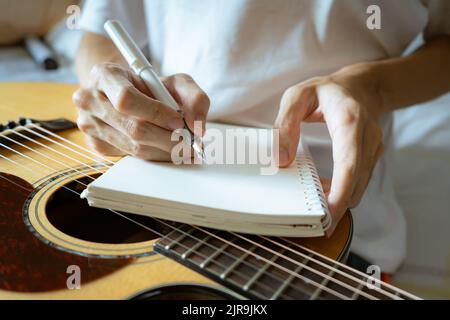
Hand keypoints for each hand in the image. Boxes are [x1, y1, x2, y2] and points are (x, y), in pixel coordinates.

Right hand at [73, 63, 208, 160]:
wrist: (127, 95)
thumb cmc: (151, 87)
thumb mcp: (176, 82)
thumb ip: (194, 97)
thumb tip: (197, 127)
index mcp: (104, 75)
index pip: (127, 99)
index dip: (155, 113)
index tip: (179, 121)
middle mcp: (90, 99)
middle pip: (133, 128)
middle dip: (168, 139)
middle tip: (191, 144)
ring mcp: (89, 124)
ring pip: (134, 147)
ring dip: (165, 151)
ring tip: (184, 148)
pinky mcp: (96, 144)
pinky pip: (130, 156)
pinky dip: (155, 155)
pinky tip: (167, 150)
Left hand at [274, 67, 383, 234]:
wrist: (359, 87)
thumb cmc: (324, 91)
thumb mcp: (296, 97)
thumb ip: (285, 125)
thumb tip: (281, 160)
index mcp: (349, 121)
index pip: (349, 164)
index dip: (341, 193)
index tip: (329, 215)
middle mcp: (367, 138)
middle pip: (356, 182)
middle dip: (337, 206)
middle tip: (314, 223)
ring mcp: (373, 149)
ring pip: (359, 187)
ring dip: (339, 200)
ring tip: (314, 206)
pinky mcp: (371, 158)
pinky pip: (359, 182)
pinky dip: (343, 192)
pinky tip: (323, 191)